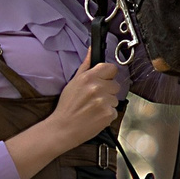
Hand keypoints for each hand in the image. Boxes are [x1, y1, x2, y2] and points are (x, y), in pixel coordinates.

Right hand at [5, 50, 120, 178]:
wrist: (63, 128)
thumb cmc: (67, 106)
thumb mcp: (73, 82)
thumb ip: (85, 65)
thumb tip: (92, 50)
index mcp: (88, 77)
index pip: (111, 68)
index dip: (108, 75)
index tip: (103, 81)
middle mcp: (97, 87)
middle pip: (115, 85)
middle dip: (108, 91)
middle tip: (95, 98)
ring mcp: (103, 101)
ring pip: (116, 99)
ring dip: (108, 103)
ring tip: (94, 108)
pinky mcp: (108, 114)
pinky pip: (115, 111)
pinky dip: (107, 115)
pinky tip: (96, 116)